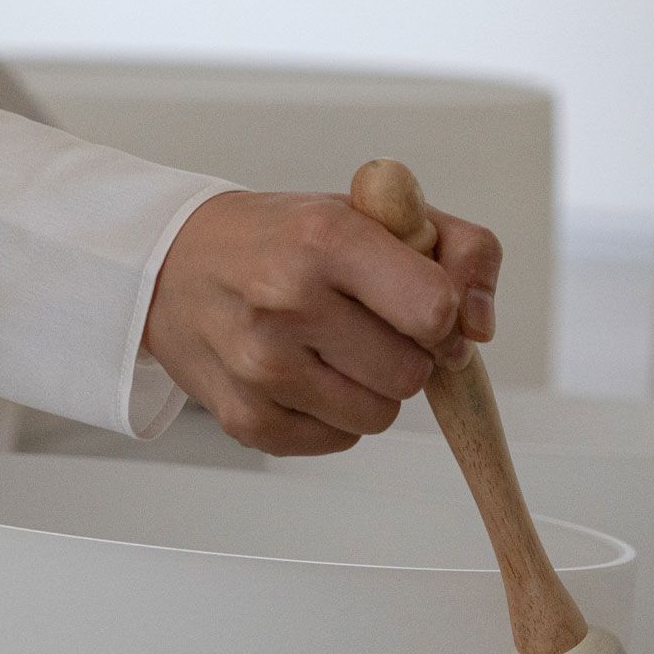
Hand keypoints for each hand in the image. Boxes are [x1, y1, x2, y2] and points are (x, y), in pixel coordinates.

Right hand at [142, 190, 500, 454]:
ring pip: (378, 415)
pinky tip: (304, 375)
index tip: (423, 310)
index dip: (445, 319)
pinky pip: (338, 440)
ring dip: (373, 389)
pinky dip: (335, 414)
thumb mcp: (371, 213)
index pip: (435, 311)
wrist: (173, 268)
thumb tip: (480, 327)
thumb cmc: (281, 239)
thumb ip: (457, 249)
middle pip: (412, 374)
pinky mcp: (247, 420)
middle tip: (368, 325)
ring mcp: (261, 369)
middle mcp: (286, 304)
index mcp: (323, 239)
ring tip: (334, 350)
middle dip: (407, 354)